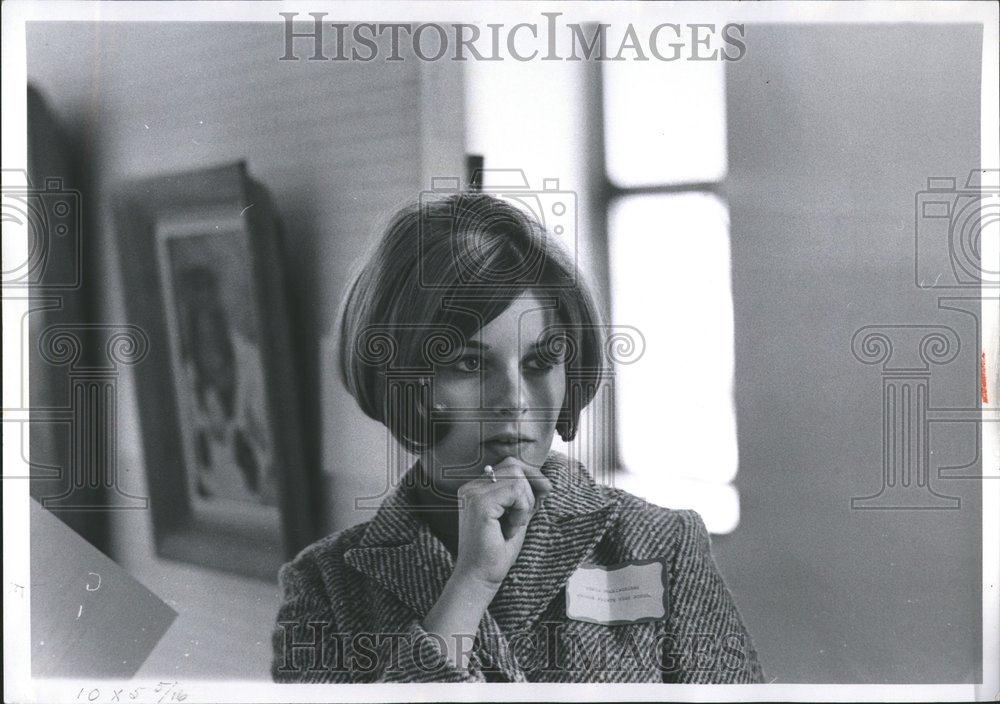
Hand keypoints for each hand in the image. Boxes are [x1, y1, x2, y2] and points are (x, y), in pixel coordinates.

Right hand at [452, 456, 552, 588]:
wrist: (480, 578)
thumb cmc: (497, 552)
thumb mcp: (516, 517)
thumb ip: (525, 497)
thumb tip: (545, 481)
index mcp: (475, 488)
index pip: (510, 466)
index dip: (529, 481)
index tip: (535, 504)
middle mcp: (471, 487)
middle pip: (514, 466)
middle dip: (530, 489)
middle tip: (523, 517)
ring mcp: (473, 494)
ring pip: (517, 477)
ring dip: (525, 503)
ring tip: (513, 525)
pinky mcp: (480, 504)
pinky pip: (516, 491)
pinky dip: (522, 510)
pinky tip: (511, 528)